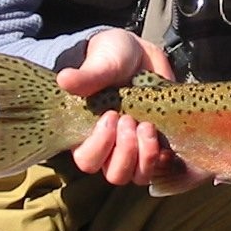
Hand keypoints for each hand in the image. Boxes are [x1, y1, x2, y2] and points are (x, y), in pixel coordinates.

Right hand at [57, 28, 174, 184]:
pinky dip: (165, 156)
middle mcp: (111, 148)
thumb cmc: (112, 58)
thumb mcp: (102, 62)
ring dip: (146, 156)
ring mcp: (135, 149)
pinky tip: (165, 138)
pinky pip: (162, 166)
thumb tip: (64, 79)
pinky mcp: (158, 144)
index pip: (88, 160)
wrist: (140, 54)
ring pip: (139, 176)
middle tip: (130, 121)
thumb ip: (87, 75)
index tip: (110, 116)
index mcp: (88, 133)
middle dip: (125, 151)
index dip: (100, 145)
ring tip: (148, 127)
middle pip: (115, 174)